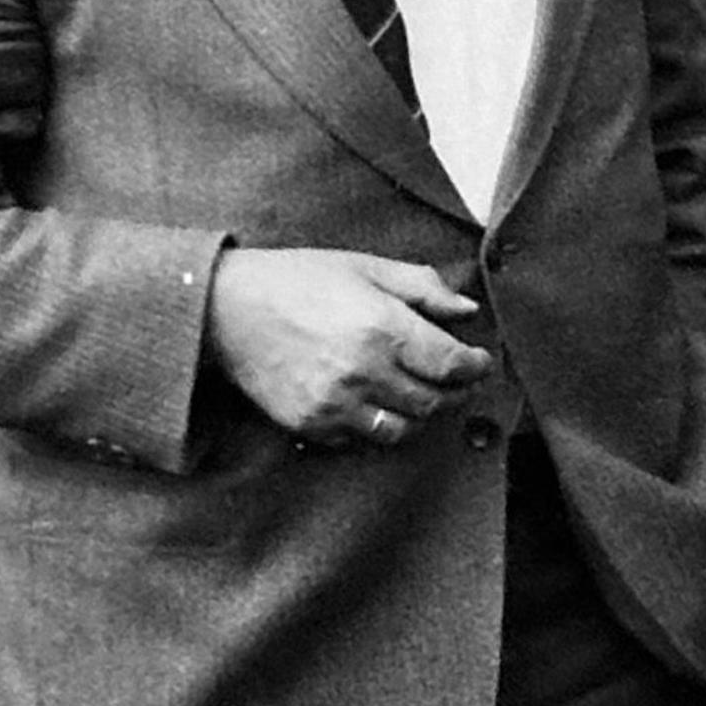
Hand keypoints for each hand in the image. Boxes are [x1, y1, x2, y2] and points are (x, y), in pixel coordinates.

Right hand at [206, 247, 493, 449]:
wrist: (225, 310)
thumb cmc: (297, 280)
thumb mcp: (364, 267)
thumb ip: (421, 288)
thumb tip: (466, 309)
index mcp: (382, 328)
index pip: (450, 364)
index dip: (474, 366)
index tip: (479, 362)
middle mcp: (363, 372)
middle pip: (432, 401)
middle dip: (454, 392)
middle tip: (458, 380)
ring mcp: (336, 404)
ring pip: (401, 428)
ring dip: (419, 414)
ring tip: (419, 394)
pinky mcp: (311, 424)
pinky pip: (360, 439)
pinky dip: (376, 425)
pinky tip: (375, 401)